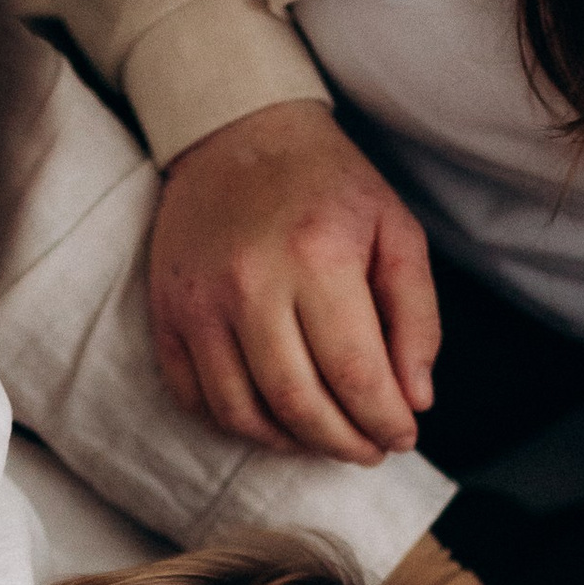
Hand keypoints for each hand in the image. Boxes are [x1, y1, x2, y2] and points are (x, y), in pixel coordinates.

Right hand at [149, 97, 436, 461]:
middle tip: (369, 451)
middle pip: (297, 404)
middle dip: (343, 444)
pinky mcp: (167, 312)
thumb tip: (415, 400)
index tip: (403, 437)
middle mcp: (250, 284)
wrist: (239, 133)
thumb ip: (416, 318)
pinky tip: (273, 419)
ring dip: (290, 444)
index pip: (354, 375)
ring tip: (324, 439)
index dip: (384, 422)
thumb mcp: (397, 232)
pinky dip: (236, 423)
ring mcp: (199, 302)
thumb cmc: (330, 185)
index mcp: (317, 259)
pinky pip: (193, 397)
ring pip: (242, 412)